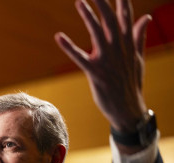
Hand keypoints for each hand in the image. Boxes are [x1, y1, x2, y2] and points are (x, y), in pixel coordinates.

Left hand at [55, 0, 149, 133]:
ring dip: (88, 16)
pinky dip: (69, 46)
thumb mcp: (138, 58)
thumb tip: (146, 18)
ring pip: (97, 33)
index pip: (126, 17)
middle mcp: (119, 49)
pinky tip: (59, 36)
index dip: (122, 2)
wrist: (127, 108)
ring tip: (79, 2)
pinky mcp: (95, 72)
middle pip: (110, 20)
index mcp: (129, 44)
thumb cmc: (131, 83)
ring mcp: (108, 60)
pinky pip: (80, 57)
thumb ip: (139, 37)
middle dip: (102, 3)